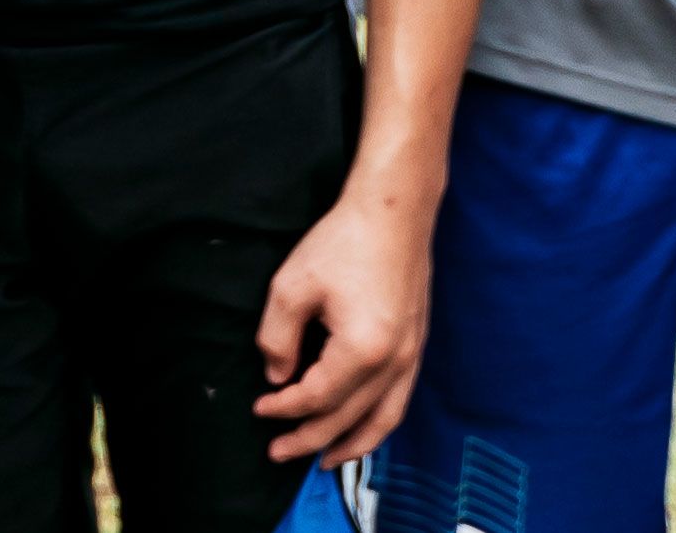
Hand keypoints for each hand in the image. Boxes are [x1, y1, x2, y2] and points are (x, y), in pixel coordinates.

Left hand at [250, 183, 428, 465]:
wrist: (395, 213)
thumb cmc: (342, 242)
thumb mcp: (292, 286)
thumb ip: (278, 338)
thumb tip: (277, 377)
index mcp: (363, 349)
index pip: (317, 397)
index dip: (285, 408)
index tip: (259, 409)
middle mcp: (394, 362)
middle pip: (349, 417)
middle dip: (310, 438)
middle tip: (278, 452)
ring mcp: (411, 357)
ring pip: (382, 420)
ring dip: (351, 444)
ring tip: (323, 461)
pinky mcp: (416, 347)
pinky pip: (398, 402)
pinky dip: (377, 424)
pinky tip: (360, 428)